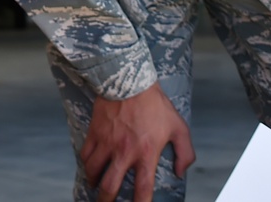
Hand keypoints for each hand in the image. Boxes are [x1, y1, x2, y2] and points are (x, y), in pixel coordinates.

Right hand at [82, 83, 194, 201]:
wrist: (130, 81)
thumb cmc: (155, 104)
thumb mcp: (179, 127)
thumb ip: (185, 152)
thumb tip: (180, 171)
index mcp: (146, 153)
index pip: (142, 189)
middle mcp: (124, 152)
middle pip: (110, 186)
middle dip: (107, 200)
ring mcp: (107, 143)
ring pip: (93, 172)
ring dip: (94, 183)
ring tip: (96, 186)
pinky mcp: (95, 132)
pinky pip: (85, 154)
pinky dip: (86, 163)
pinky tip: (90, 165)